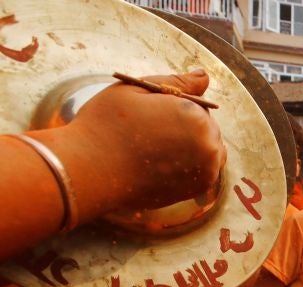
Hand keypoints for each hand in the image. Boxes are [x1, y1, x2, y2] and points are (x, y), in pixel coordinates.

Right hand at [64, 70, 226, 211]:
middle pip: (206, 129)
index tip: (147, 117)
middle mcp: (209, 148)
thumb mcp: (137, 89)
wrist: (89, 171)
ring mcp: (205, 173)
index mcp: (197, 119)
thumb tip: (204, 75)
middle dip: (184, 127)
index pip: (198, 106)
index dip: (172, 108)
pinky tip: (160, 163)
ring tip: (154, 148)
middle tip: (148, 134)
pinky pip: (201, 170)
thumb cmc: (107, 125)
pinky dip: (186, 165)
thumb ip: (177, 82)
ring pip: (207, 150)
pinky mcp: (196, 191)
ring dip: (188, 146)